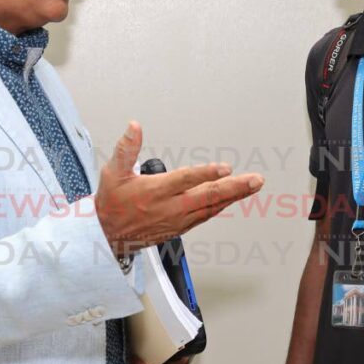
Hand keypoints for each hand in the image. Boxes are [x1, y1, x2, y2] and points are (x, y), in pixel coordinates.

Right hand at [95, 121, 264, 254]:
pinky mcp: (180, 227)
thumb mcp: (113, 173)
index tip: (225, 168)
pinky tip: (233, 198)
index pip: (184, 180)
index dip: (205, 174)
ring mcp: (177, 219)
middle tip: (254, 180)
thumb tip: (135, 127)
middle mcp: (170, 207)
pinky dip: (222, 205)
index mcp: (155, 192)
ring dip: (234, 196)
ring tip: (252, 186)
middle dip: (234, 187)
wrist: (108, 236)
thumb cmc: (112, 203)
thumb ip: (126, 149)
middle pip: (207, 196)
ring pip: (211, 207)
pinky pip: (206, 215)